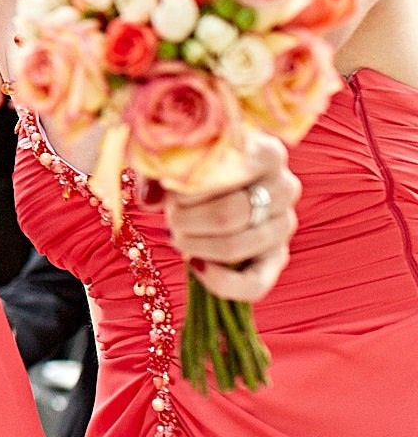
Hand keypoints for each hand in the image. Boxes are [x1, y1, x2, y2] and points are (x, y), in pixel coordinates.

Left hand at [164, 130, 300, 301]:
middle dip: (187, 219)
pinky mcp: (277, 258)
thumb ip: (160, 170)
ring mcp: (284, 225)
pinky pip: (253, 284)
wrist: (209, 184)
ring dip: (194, 245)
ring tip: (177, 234)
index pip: (234, 171)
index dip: (193, 185)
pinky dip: (219, 281)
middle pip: (231, 213)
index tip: (171, 186)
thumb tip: (151, 200)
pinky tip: (196, 266)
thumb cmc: (191, 163)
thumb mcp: (174, 155)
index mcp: (266, 152)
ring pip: (234, 246)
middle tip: (171, 216)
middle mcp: (285, 187)